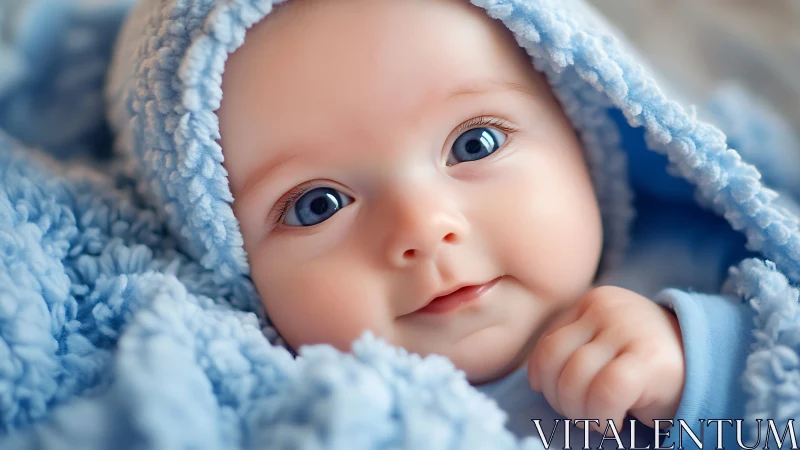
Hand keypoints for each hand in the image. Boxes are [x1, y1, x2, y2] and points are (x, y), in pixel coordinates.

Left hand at [527, 286, 684, 432]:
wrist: (714, 364)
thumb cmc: (648, 364)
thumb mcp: (604, 345)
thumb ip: (573, 350)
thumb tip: (534, 379)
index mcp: (591, 302)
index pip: (547, 344)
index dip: (543, 378)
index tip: (558, 397)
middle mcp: (607, 308)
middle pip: (554, 361)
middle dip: (560, 399)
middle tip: (582, 415)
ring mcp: (628, 329)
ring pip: (575, 378)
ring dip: (580, 413)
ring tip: (599, 420)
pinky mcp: (648, 358)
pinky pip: (605, 392)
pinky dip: (602, 416)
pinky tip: (615, 422)